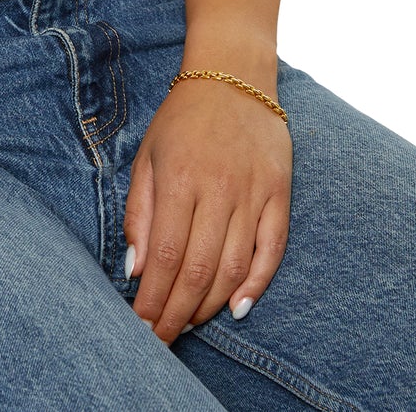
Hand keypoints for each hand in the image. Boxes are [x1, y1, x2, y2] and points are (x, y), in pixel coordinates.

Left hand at [123, 77, 292, 342]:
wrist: (233, 77)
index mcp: (179, 179)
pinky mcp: (280, 193)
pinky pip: (272, 249)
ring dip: (211, 304)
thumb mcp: (147, 157)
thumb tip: (136, 269)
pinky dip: (257, 284)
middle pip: (199, 269)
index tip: (142, 325)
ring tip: (190, 323)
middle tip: (163, 339)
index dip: (154, 298)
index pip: (166, 255)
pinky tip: (237, 307)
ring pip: (234, 266)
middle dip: (178, 312)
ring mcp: (253, 192)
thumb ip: (139, 213)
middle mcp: (218, 189)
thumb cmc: (181, 120)